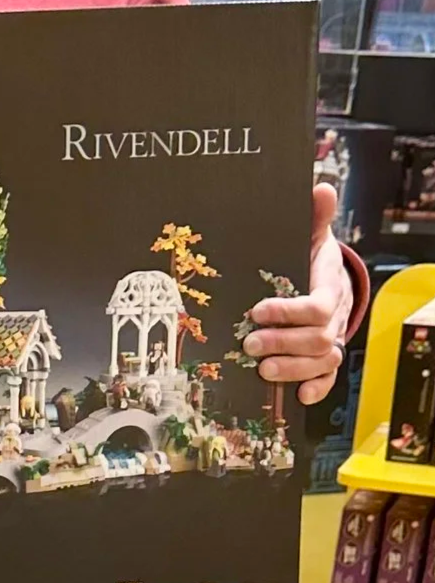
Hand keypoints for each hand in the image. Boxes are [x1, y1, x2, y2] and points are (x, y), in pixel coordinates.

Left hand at [242, 182, 351, 405]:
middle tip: (250, 343)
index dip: (290, 312)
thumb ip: (314, 216)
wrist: (328, 277)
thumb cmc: (309, 257)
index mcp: (328, 286)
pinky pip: (328, 376)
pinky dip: (315, 388)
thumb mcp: (310, 234)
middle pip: (318, 338)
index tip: (258, 310)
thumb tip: (320, 187)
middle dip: (283, 343)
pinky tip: (299, 396)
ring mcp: (330, 338)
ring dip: (292, 368)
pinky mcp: (324, 356)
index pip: (317, 305)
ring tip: (262, 369)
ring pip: (322, 360)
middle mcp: (333, 316)